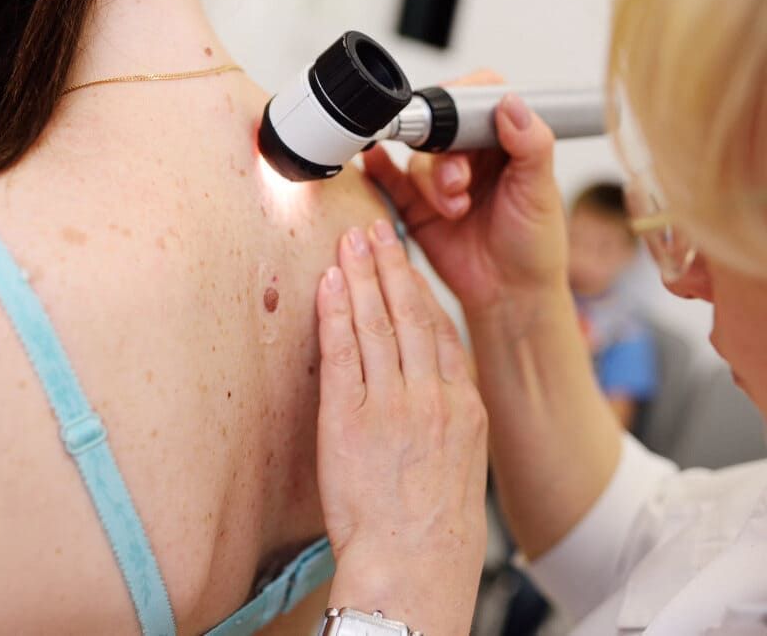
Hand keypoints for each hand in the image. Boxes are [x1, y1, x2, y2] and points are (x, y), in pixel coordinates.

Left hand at [315, 220, 487, 632]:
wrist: (415, 563)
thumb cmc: (434, 524)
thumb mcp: (460, 462)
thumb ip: (448, 416)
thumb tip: (433, 386)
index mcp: (462, 404)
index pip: (439, 329)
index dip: (420, 288)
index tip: (407, 261)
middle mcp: (431, 395)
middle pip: (410, 313)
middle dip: (392, 265)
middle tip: (377, 228)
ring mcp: (391, 403)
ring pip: (377, 323)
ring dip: (362, 276)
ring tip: (351, 242)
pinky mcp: (350, 417)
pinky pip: (342, 352)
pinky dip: (336, 313)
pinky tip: (329, 285)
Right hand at [362, 70, 567, 314]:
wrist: (509, 294)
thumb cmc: (533, 246)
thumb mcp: (540, 191)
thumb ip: (531, 144)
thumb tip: (512, 103)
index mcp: (505, 141)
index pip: (478, 98)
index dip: (464, 104)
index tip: (461, 127)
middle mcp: (471, 155)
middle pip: (442, 128)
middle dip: (447, 156)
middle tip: (460, 183)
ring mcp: (441, 179)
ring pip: (419, 158)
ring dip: (432, 182)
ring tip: (454, 209)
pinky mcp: (416, 204)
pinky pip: (389, 178)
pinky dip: (379, 168)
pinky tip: (376, 162)